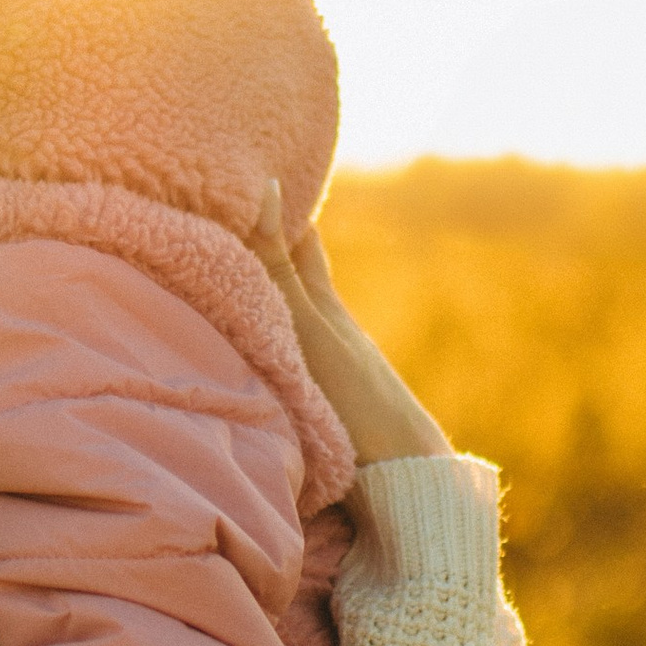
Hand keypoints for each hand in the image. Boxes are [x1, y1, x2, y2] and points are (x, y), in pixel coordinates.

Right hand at [249, 185, 452, 467]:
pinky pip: (294, 350)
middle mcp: (332, 326)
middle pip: (301, 270)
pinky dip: (276, 333)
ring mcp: (336, 363)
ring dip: (272, 290)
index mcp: (324, 302)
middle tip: (247, 205)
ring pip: (297, 312)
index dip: (280, 203)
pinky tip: (268, 344)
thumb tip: (269, 185)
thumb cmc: (352, 398)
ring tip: (241, 269)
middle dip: (277, 238)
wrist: (404, 474)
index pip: (299, 236)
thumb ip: (279, 268)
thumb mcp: (305, 327)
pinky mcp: (333, 399)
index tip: (253, 171)